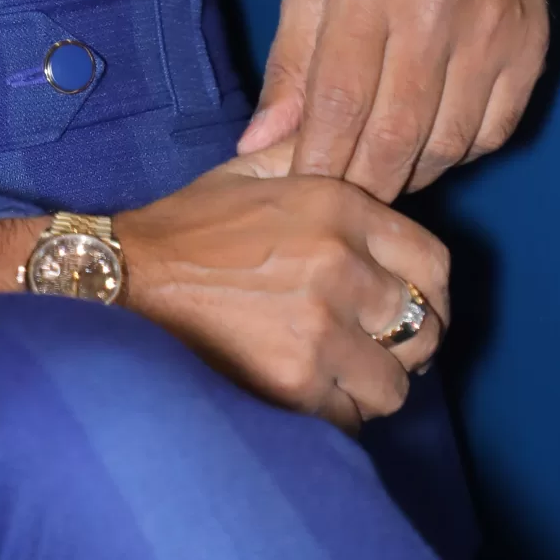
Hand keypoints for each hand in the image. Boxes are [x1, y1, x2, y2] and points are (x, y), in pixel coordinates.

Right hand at [0, 151, 448, 432]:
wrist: (126, 278)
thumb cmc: (190, 225)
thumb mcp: (250, 170)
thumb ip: (309, 157)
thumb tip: (351, 142)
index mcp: (337, 205)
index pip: (433, 262)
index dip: (429, 291)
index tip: (407, 304)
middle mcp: (340, 264)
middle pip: (424, 327)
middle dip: (404, 343)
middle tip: (372, 345)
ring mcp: (321, 328)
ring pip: (395, 384)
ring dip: (372, 385)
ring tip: (337, 372)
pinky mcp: (296, 383)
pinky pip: (351, 418)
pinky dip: (335, 413)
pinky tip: (305, 390)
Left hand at [238, 0, 559, 198]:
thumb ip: (288, 65)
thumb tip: (258, 146)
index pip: (341, 100)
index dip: (319, 161)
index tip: (300, 195)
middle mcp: (435, 11)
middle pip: (397, 134)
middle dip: (364, 184)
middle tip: (341, 205)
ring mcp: (492, 34)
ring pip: (446, 145)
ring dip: (410, 175)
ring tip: (381, 173)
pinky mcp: (532, 52)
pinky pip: (492, 135)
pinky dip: (457, 154)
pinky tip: (430, 143)